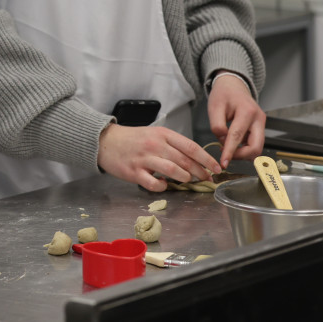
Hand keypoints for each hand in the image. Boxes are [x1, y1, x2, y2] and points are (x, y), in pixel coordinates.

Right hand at [98, 124, 222, 191]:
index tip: (216, 167)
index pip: (191, 147)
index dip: (206, 159)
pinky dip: (162, 186)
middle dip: (200, 171)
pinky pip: (154, 183)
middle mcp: (155, 145)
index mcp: (163, 134)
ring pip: (173, 171)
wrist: (106, 141)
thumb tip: (194, 159)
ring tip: (187, 181)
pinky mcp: (134, 172)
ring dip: (184, 178)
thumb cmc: (133, 139)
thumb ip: (173, 144)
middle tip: (207, 178)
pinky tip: (164, 184)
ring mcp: (144, 159)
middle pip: (185, 160)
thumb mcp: (155, 134)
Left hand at [207, 74, 265, 166]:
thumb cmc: (223, 94)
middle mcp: (258, 118)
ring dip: (243, 152)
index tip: (223, 163)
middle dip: (241, 155)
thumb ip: (217, 125)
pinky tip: (233, 143)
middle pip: (256, 147)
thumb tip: (222, 141)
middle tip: (226, 155)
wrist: (233, 85)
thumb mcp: (214, 106)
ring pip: (257, 148)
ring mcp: (261, 124)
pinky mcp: (260, 128)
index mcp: (247, 111)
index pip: (237, 136)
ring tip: (227, 146)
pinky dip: (244, 147)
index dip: (230, 152)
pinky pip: (255, 143)